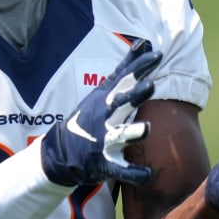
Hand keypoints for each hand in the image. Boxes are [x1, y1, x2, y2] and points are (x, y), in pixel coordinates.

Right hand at [41, 40, 162, 186]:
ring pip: (119, 136)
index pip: (124, 80)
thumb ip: (126, 68)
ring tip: (147, 129)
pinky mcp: (103, 163)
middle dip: (134, 95)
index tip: (156, 55)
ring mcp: (103, 140)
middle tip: (151, 85)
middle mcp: (105, 117)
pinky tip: (147, 175)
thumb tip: (144, 43)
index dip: (139, 68)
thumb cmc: (90, 117)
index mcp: (106, 99)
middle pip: (120, 103)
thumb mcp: (104, 90)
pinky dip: (133, 173)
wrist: (62, 151)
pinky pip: (120, 170)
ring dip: (132, 132)